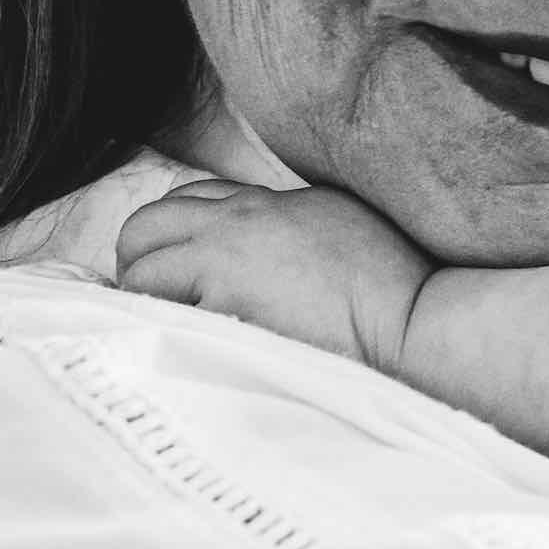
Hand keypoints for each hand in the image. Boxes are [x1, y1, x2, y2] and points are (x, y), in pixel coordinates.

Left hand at [116, 181, 434, 374]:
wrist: (409, 316)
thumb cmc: (394, 278)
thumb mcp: (337, 223)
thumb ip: (289, 224)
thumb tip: (263, 248)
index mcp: (267, 201)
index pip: (189, 199)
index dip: (175, 237)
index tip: (181, 270)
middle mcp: (236, 220)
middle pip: (147, 224)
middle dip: (138, 262)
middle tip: (157, 302)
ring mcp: (224, 257)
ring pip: (141, 268)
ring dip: (146, 300)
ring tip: (172, 331)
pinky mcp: (223, 300)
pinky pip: (162, 312)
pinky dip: (165, 330)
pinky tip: (187, 350)